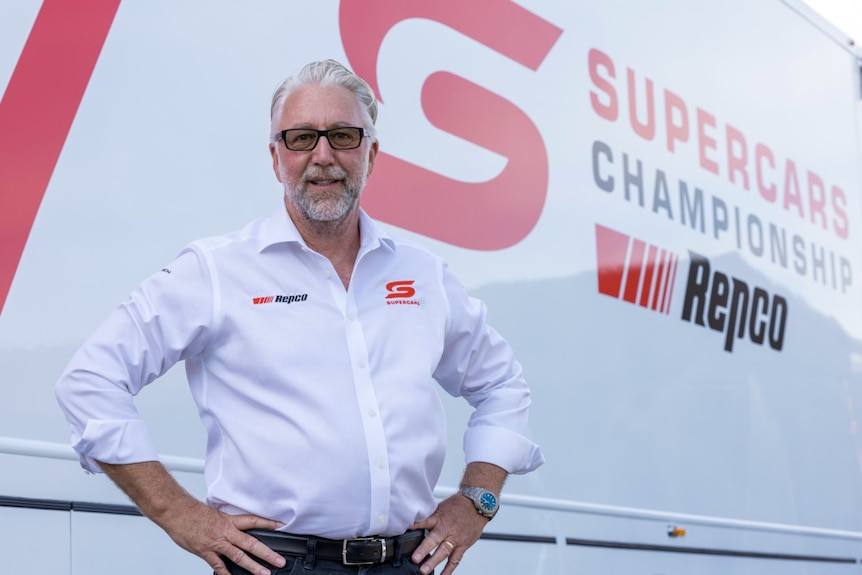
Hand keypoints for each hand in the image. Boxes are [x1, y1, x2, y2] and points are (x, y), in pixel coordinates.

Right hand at [161, 497, 285, 574]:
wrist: (177, 512)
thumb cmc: (193, 512)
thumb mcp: (215, 514)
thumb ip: (226, 524)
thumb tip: (235, 529)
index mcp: (230, 520)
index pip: (254, 521)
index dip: (268, 523)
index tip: (281, 526)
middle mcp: (226, 532)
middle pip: (251, 543)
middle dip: (267, 554)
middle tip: (279, 561)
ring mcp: (217, 544)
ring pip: (239, 557)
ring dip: (253, 566)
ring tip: (265, 573)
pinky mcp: (206, 552)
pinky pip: (219, 566)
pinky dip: (226, 574)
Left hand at [409, 494, 488, 574]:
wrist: (477, 504)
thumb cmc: (459, 505)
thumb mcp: (442, 507)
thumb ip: (430, 517)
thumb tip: (415, 522)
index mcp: (440, 518)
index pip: (426, 521)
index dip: (416, 525)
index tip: (407, 530)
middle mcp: (447, 529)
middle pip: (434, 539)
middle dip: (424, 549)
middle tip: (415, 558)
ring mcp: (455, 539)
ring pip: (444, 552)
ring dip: (433, 562)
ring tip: (424, 570)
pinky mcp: (463, 546)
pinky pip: (455, 559)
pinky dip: (449, 569)